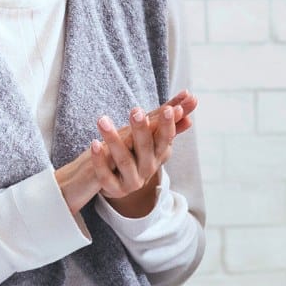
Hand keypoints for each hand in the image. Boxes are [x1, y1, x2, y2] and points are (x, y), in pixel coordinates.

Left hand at [55, 92, 196, 216]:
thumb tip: (192, 96)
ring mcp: (132, 181)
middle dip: (142, 129)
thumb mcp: (153, 134)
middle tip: (136, 111)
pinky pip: (106, 176)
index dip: (168, 125)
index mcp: (158, 154)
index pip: (166, 139)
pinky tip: (93, 144)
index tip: (168, 109)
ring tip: (102, 120)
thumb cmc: (137, 151)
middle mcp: (148, 168)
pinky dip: (100, 160)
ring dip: (113, 140)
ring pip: (124, 161)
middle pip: (146, 148)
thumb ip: (170, 117)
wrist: (117, 182)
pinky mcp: (114, 189)